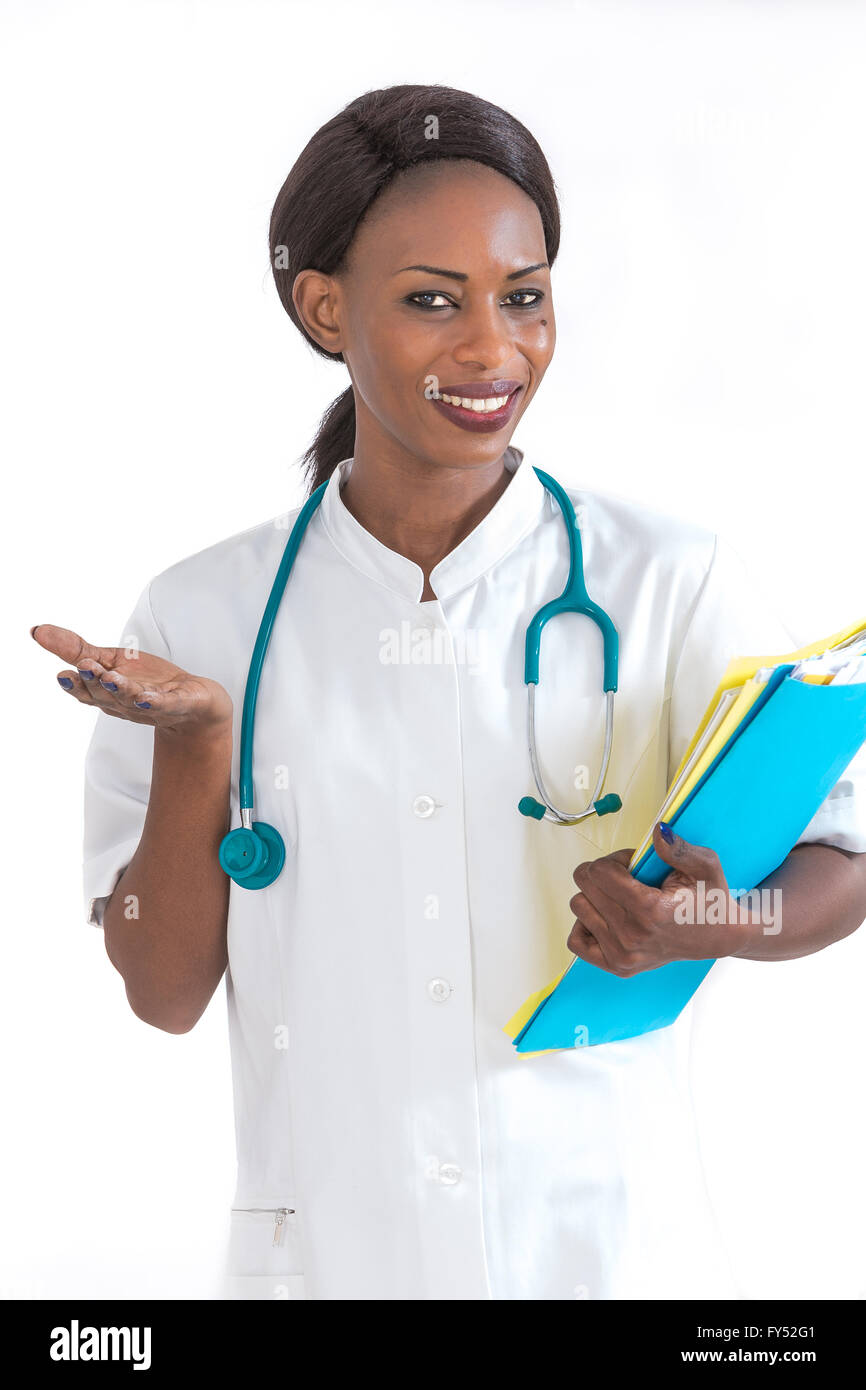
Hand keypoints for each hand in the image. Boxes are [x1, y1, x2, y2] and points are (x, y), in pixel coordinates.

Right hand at [31, 624, 232, 734]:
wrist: (192, 701)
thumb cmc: (147, 680)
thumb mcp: (108, 659)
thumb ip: (74, 648)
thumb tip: (36, 630)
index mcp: (105, 694)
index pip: (85, 691)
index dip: (74, 685)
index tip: (62, 674)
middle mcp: (123, 703)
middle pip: (105, 694)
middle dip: (94, 682)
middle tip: (86, 668)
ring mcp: (149, 706)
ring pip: (131, 700)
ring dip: (120, 689)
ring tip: (110, 678)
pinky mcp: (176, 704)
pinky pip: (164, 705)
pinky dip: (155, 702)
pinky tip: (147, 698)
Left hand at [567, 821, 751, 973]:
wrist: (716, 937)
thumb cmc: (708, 899)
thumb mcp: (705, 866)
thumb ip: (679, 849)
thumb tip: (658, 831)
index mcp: (650, 911)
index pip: (599, 872)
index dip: (614, 859)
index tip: (632, 863)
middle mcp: (632, 937)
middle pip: (585, 886)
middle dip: (602, 873)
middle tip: (627, 878)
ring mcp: (622, 955)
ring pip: (578, 907)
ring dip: (595, 896)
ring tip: (621, 898)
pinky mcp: (616, 966)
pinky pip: (576, 940)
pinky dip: (587, 923)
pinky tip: (608, 917)